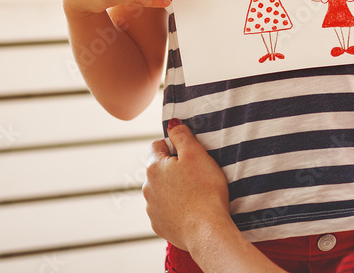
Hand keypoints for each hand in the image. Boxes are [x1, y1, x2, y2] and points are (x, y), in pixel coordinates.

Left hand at [144, 120, 229, 250]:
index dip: (175, 146)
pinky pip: (165, 210)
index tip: (191, 155)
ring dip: (174, 188)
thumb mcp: (196, 154)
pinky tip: (191, 209)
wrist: (207, 230)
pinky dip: (176, 207)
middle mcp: (147, 188)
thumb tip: (171, 123)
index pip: (158, 146)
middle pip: (159, 169)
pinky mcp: (159, 226)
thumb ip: (181, 135)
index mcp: (154, 167)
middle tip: (197, 174)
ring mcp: (151, 209)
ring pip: (161, 190)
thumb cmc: (205, 189)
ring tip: (195, 193)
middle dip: (174, 169)